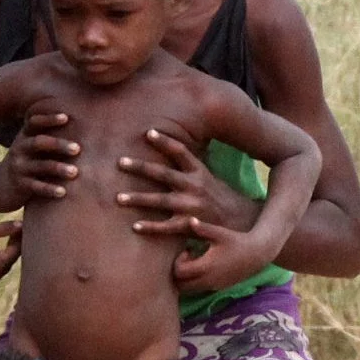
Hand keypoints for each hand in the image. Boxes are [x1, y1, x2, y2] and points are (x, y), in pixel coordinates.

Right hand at [0, 218, 21, 285]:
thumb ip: (5, 228)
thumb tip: (21, 224)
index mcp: (0, 263)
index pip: (16, 250)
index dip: (19, 238)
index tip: (22, 229)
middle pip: (11, 259)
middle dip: (13, 247)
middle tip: (17, 235)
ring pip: (3, 267)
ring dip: (6, 256)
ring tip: (9, 243)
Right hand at [7, 110, 80, 202]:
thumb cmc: (25, 162)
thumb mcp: (30, 146)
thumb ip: (48, 136)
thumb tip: (81, 120)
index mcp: (25, 137)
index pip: (35, 123)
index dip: (49, 119)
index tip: (66, 117)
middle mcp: (20, 149)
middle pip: (38, 143)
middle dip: (58, 144)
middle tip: (77, 148)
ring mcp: (19, 167)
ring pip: (39, 166)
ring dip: (57, 168)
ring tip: (75, 172)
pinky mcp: (19, 185)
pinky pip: (35, 187)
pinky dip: (49, 189)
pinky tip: (63, 192)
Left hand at [120, 128, 259, 238]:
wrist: (242, 222)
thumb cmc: (218, 196)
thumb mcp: (207, 176)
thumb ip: (186, 165)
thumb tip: (166, 144)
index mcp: (198, 172)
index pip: (181, 152)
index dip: (165, 142)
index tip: (148, 132)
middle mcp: (195, 187)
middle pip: (164, 174)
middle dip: (141, 168)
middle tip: (119, 161)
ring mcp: (192, 207)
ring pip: (161, 201)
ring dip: (138, 198)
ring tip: (118, 197)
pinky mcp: (191, 225)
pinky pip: (167, 227)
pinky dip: (151, 227)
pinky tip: (134, 226)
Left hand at [170, 217, 266, 290]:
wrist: (257, 253)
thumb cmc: (236, 240)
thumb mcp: (219, 233)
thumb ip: (202, 228)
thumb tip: (189, 219)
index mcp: (206, 267)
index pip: (179, 272)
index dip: (178, 261)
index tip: (187, 250)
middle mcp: (209, 280)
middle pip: (181, 286)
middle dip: (178, 274)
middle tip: (186, 260)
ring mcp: (215, 286)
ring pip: (191, 289)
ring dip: (187, 279)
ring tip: (195, 263)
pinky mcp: (220, 287)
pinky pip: (201, 289)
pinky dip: (197, 281)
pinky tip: (205, 267)